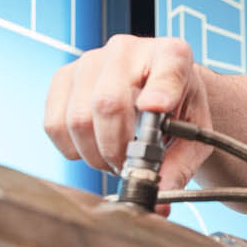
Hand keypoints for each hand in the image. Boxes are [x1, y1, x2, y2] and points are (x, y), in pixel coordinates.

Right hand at [44, 35, 213, 194]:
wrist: (155, 91)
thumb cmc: (176, 112)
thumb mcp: (191, 137)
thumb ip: (179, 166)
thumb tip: (159, 198)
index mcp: (172, 56)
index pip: (168, 66)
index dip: (161, 89)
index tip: (157, 108)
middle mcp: (127, 48)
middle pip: (108, 103)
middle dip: (115, 148)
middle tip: (125, 165)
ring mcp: (90, 59)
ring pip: (77, 118)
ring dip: (94, 153)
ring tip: (112, 157)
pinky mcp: (63, 77)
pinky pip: (54, 124)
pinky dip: (72, 149)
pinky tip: (92, 147)